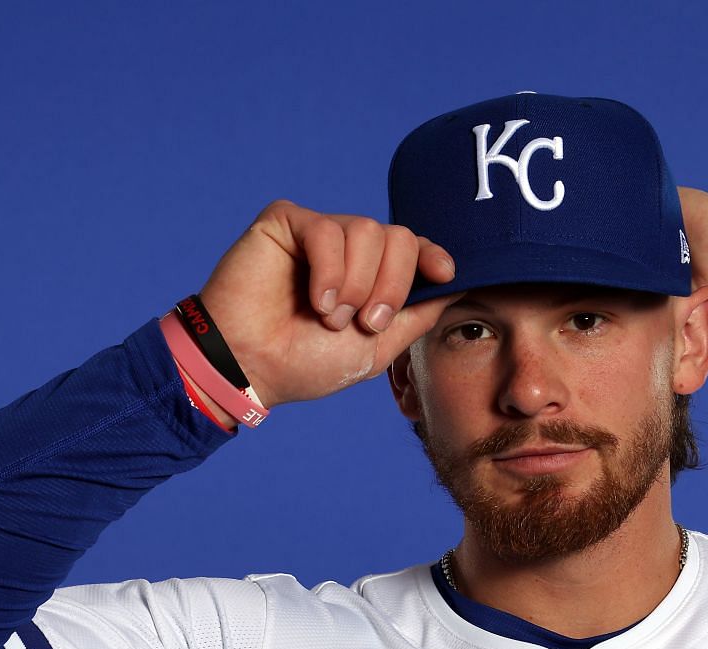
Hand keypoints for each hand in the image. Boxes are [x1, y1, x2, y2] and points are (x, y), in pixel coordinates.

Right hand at [194, 200, 460, 410]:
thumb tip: (457, 286)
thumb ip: (416, 316)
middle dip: (392, 284)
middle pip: (399, 236)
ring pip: (368, 230)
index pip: (413, 248)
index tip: (444, 273)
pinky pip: (328, 231)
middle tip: (366, 321)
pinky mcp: (286, 222)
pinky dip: (329, 271)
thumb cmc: (305, 363)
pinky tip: (316, 301)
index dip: (432, 255)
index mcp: (370, 276)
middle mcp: (348, 250)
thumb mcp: (377, 347)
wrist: (250, 367)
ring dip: (356, 284)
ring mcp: (318, 233)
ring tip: (330, 317)